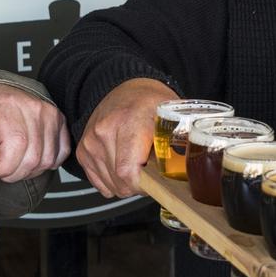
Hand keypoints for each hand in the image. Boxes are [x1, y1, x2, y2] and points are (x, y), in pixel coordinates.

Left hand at [0, 83, 69, 186]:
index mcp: (6, 105)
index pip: (16, 145)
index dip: (3, 168)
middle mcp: (32, 107)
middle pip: (32, 157)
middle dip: (13, 173)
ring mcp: (49, 113)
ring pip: (46, 159)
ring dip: (29, 171)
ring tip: (14, 165)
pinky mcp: (59, 119)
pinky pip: (62, 152)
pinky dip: (47, 163)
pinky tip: (31, 160)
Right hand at [76, 78, 177, 197]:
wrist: (127, 90)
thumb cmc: (150, 104)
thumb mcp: (173, 117)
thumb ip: (181, 143)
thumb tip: (192, 169)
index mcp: (129, 121)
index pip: (127, 171)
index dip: (144, 186)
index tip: (156, 182)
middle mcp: (104, 130)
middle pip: (120, 182)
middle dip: (139, 185)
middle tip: (151, 171)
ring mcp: (91, 141)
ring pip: (111, 185)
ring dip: (126, 183)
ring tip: (137, 164)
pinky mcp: (83, 151)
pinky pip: (100, 183)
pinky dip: (113, 181)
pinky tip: (123, 164)